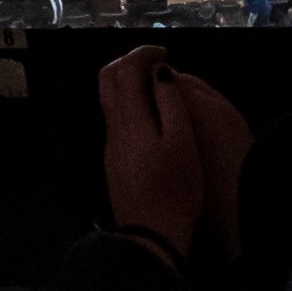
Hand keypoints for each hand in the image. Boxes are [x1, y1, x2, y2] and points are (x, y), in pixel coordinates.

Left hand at [98, 44, 247, 265]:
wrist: (151, 237)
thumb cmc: (175, 190)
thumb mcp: (183, 143)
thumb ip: (171, 103)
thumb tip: (160, 72)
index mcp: (130, 120)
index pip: (125, 70)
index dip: (144, 53)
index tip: (166, 54)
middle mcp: (114, 129)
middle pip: (108, 79)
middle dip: (130, 62)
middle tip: (158, 63)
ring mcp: (111, 146)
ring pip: (110, 100)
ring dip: (129, 83)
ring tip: (158, 87)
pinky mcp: (114, 161)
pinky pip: (116, 119)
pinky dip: (131, 103)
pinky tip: (153, 117)